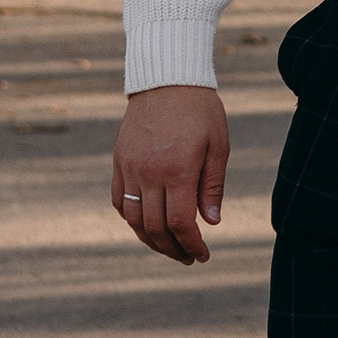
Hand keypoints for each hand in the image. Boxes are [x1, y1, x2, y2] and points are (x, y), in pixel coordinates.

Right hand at [113, 85, 228, 264]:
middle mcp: (149, 173)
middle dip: (173, 249)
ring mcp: (130, 168)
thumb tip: (211, 223)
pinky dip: (132, 219)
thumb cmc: (200, 111)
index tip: (203, 255)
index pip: (180, 223)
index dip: (191, 244)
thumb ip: (212, 186)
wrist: (166, 79)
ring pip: (133, 220)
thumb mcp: (218, 146)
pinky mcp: (118, 162)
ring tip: (169, 247)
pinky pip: (119, 201)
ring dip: (150, 240)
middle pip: (154, 228)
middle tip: (188, 257)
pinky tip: (147, 225)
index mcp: (178, 170)